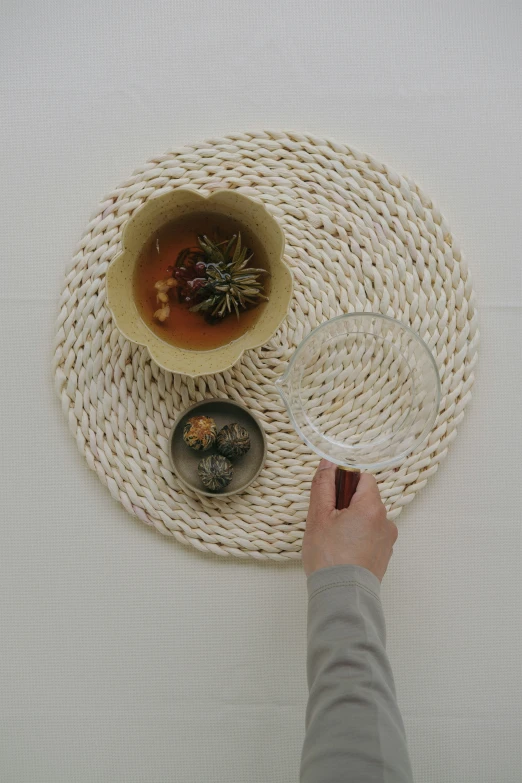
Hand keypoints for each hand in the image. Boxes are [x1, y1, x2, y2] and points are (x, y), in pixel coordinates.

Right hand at [303, 460, 397, 580]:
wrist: (342, 595)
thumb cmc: (329, 556)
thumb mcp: (318, 516)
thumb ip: (323, 486)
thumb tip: (328, 463)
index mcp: (372, 506)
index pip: (363, 478)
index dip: (344, 482)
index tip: (330, 497)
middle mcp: (386, 520)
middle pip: (365, 498)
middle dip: (346, 504)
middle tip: (327, 522)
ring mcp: (388, 539)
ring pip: (367, 518)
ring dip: (352, 522)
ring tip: (334, 540)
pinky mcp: (384, 554)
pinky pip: (371, 535)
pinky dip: (358, 537)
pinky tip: (343, 551)